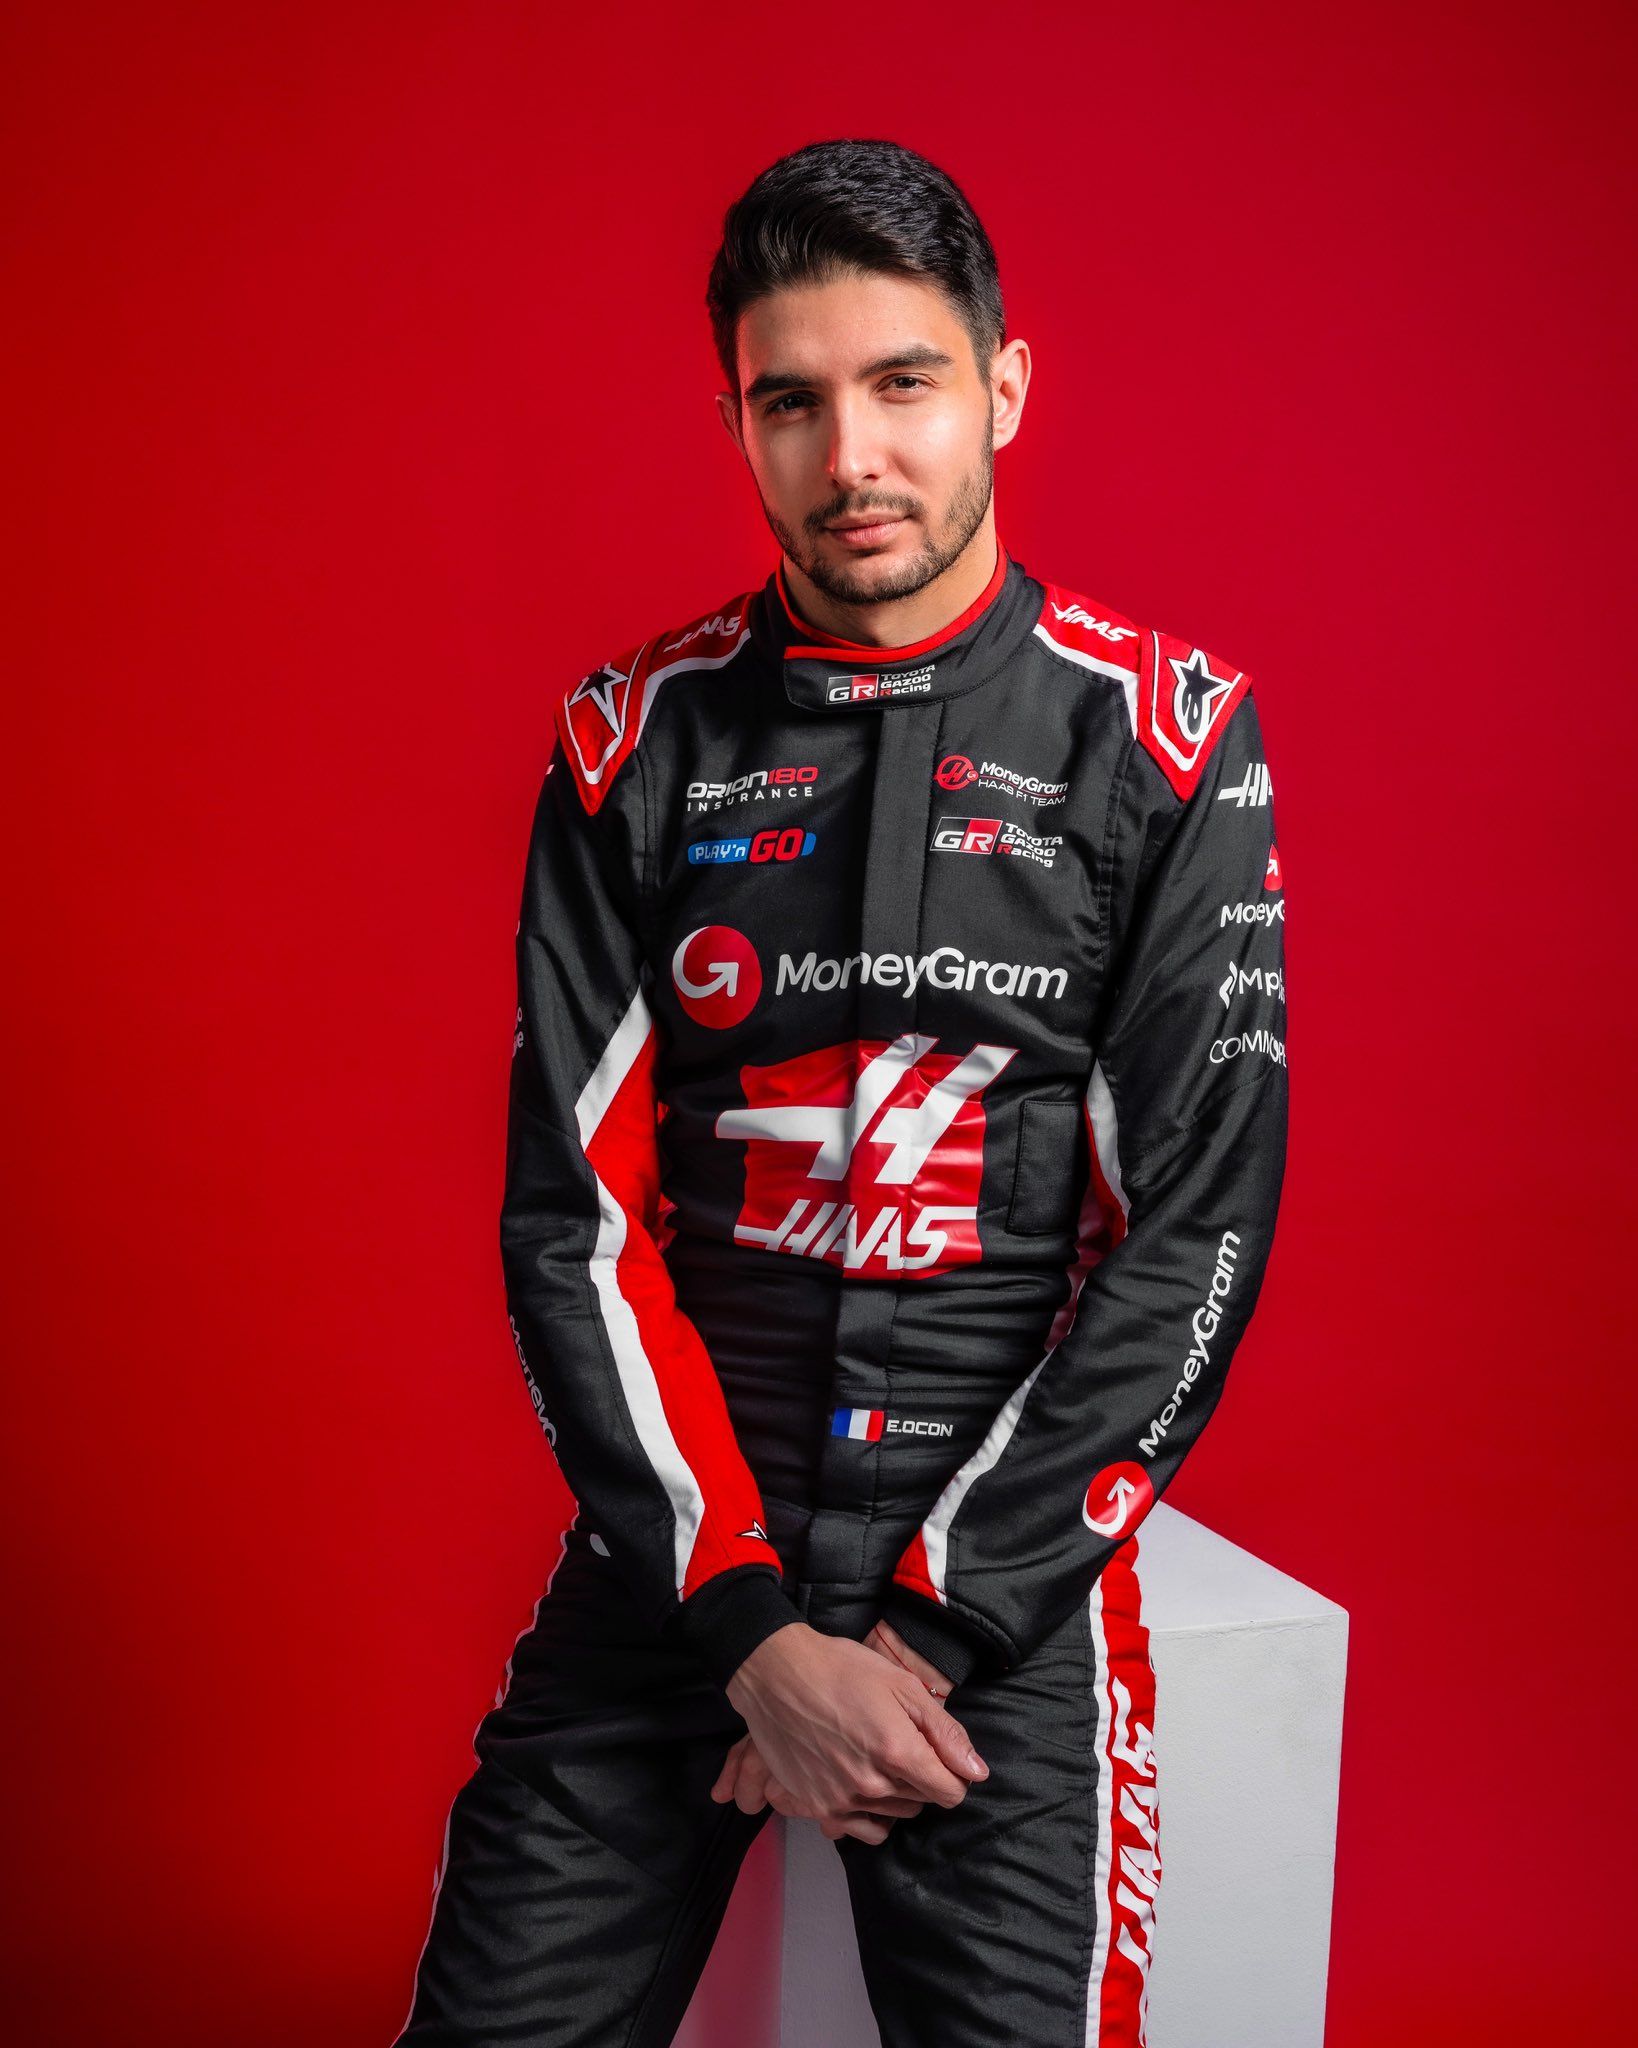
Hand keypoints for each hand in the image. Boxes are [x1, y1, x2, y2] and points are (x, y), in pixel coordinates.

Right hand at [710, 1621, 981, 1845]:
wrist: (777, 1673)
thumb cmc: (843, 1669)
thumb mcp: (903, 1685)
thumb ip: (945, 1732)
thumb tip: (977, 1772)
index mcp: (898, 1752)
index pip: (949, 1793)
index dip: (951, 1773)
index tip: (936, 1755)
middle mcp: (872, 1785)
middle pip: (920, 1804)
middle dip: (921, 1779)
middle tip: (899, 1744)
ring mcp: (841, 1799)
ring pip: (891, 1817)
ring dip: (894, 1796)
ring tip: (877, 1761)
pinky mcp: (815, 1806)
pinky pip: (857, 1828)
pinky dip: (865, 1812)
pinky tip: (857, 1782)